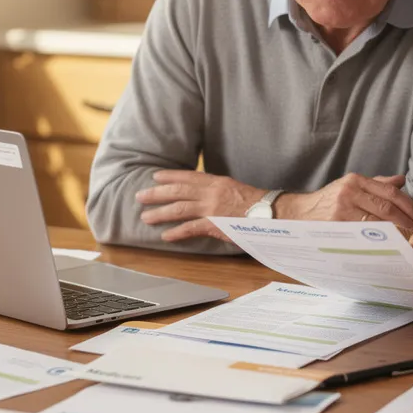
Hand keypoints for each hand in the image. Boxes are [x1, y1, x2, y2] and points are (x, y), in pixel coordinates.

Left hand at [134, 170, 265, 242]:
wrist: (273, 213)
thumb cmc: (257, 204)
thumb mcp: (235, 190)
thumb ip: (219, 191)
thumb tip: (206, 195)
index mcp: (217, 182)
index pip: (189, 176)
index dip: (170, 176)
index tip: (155, 176)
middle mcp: (211, 192)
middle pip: (178, 191)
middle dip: (157, 193)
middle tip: (140, 196)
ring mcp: (212, 208)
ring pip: (179, 208)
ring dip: (160, 213)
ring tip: (146, 218)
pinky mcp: (215, 225)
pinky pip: (191, 228)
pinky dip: (177, 232)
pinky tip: (166, 236)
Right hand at [274, 173, 412, 231]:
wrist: (298, 213)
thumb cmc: (328, 201)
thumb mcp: (349, 185)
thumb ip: (376, 184)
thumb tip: (401, 180)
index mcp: (355, 181)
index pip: (389, 192)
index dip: (408, 205)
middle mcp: (349, 193)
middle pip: (386, 208)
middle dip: (406, 221)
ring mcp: (342, 210)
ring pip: (376, 223)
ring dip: (396, 233)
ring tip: (407, 240)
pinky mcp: (336, 227)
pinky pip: (363, 236)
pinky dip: (379, 241)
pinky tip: (389, 247)